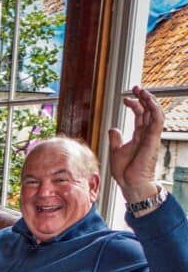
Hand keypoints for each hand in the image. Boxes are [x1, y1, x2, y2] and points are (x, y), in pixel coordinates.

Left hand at [108, 85, 163, 201]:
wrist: (130, 184)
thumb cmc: (125, 172)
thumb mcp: (116, 151)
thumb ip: (115, 139)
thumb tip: (113, 129)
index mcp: (139, 136)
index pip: (140, 115)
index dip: (135, 104)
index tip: (125, 98)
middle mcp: (147, 135)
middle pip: (149, 111)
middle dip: (143, 98)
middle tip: (135, 87)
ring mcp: (151, 137)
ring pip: (155, 113)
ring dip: (149, 100)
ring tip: (141, 90)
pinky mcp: (153, 141)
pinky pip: (157, 122)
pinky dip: (155, 110)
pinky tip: (148, 101)